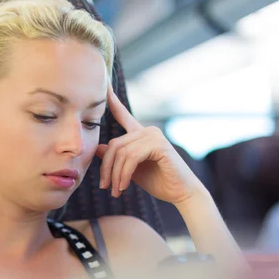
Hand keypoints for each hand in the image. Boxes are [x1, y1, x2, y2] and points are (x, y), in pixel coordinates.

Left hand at [95, 85, 202, 203]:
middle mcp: (147, 131)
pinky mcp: (159, 145)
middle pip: (114, 144)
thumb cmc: (159, 182)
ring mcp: (154, 136)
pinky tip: (124, 186)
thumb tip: (97, 147)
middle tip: (105, 187)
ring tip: (115, 191)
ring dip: (115, 175)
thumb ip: (117, 158)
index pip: (123, 115)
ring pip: (121, 152)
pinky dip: (124, 174)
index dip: (112, 100)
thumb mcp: (131, 170)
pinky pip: (131, 158)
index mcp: (141, 134)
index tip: (103, 85)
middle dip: (107, 168)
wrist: (181, 193)